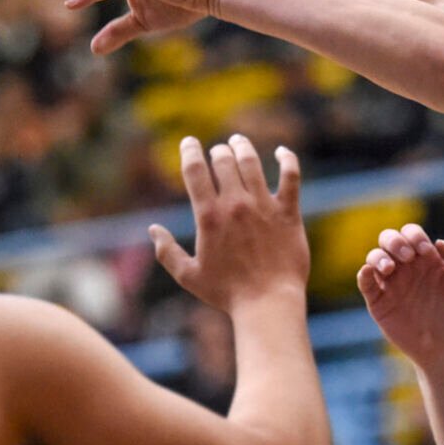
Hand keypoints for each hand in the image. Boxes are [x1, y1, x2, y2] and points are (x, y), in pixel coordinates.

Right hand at [151, 135, 307, 313]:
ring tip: (238, 142)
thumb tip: (153, 230)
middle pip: (224, 161)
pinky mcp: (288, 212)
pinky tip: (280, 152)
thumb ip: (167, 251)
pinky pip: (290, 176)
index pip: (195, 170)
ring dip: (243, 147)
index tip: (189, 142)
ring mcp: (263, 206)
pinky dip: (286, 159)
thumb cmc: (227, 293)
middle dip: (217, 151)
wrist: (268, 302)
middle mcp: (236, 205)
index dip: (190, 150)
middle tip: (218, 151)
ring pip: (252, 162)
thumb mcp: (189, 276)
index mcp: (209, 216)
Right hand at [357, 224, 443, 367]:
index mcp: (425, 258)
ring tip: (390, 268)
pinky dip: (363, 274)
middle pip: (388, 238)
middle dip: (395, 241)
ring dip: (379, 256)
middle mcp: (406, 267)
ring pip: (374, 257)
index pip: (411, 233)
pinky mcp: (379, 302)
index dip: (415, 236)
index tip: (427, 252)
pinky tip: (370, 272)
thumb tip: (438, 242)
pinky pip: (365, 282)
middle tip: (408, 256)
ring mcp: (391, 283)